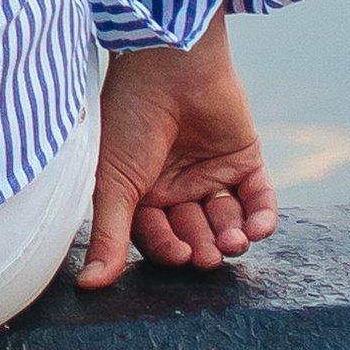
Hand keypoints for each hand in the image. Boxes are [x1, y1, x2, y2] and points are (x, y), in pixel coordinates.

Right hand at [79, 14, 276, 288]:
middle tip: (208, 253)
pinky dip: (261, 219)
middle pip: (194, 234)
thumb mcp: (114, 179)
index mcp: (140, 189)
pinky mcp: (244, 158)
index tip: (179, 255)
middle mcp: (176, 184)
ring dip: (231, 237)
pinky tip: (256, 229)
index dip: (169, 250)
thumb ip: (109, 235)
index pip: (157, 237)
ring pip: (226, 222)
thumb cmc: (129, 115)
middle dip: (203, 247)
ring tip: (232, 240)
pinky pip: (259, 199)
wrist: (168, 62)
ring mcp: (211, 171)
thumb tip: (89, 286)